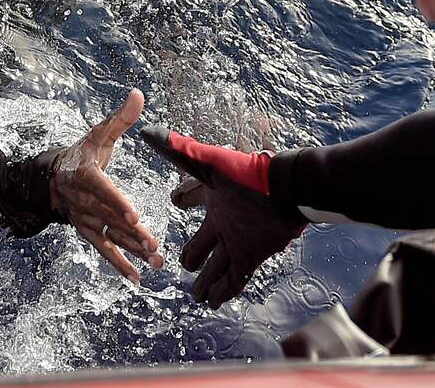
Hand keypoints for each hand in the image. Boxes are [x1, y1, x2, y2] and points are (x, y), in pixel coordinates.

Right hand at [51, 89, 164, 283]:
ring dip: (133, 250)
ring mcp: (84, 219)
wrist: (52, 177)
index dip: (117, 203)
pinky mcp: (88, 232)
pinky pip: (104, 249)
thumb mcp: (99, 134)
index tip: (134, 215)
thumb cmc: (82, 153)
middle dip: (133, 233)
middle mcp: (82, 201)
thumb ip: (121, 118)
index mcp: (85, 175)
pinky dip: (119, 264)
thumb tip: (138, 94)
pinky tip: (136, 277)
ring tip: (155, 261)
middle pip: (110, 218)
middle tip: (154, 244)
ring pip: (110, 236)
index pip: (103, 190)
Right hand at [142, 127, 305, 307]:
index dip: (183, 198)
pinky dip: (224, 291)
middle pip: (203, 242)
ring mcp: (237, 240)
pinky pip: (234, 278)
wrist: (287, 192)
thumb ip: (178, 150)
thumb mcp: (208, 163)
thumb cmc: (248, 175)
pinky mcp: (251, 256)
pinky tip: (215, 302)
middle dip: (193, 255)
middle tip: (186, 265)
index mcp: (213, 197)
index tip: (175, 200)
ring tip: (198, 295)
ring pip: (217, 265)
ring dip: (207, 280)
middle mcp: (224, 221)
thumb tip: (147, 132)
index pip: (192, 197)